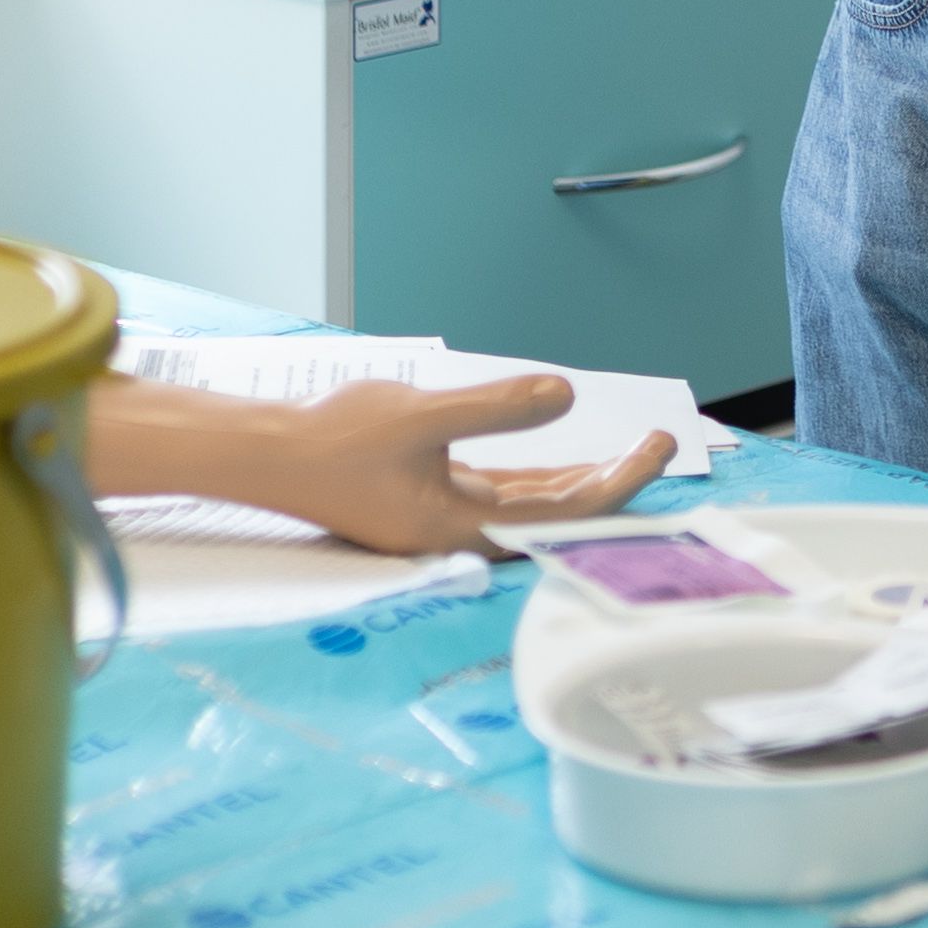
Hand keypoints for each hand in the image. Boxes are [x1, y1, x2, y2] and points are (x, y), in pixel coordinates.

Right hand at [99, 370, 673, 557]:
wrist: (268, 455)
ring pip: (533, 505)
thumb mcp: (421, 415)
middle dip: (614, 481)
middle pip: (559, 515)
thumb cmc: (335, 439)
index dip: (621, 481)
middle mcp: (463, 532)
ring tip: (628, 454)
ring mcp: (448, 516)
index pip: (568, 512)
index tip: (658, 445)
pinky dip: (536, 477)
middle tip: (659, 443)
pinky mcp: (432, 498)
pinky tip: (564, 459)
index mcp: (464, 526)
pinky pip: (501, 492)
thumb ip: (494, 409)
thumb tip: (564, 396)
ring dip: (579, 481)